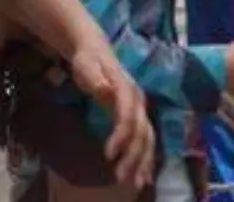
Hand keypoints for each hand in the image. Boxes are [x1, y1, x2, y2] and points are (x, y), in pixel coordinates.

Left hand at [67, 42, 154, 189]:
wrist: (95, 50)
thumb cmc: (88, 59)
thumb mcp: (86, 65)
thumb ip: (94, 77)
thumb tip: (104, 89)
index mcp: (126, 88)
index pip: (128, 116)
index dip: (121, 136)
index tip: (108, 155)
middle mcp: (138, 100)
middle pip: (142, 132)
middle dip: (134, 156)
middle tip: (121, 178)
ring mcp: (139, 109)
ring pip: (147, 139)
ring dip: (142, 162)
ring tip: (135, 183)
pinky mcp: (136, 116)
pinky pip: (145, 140)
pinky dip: (145, 158)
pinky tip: (142, 175)